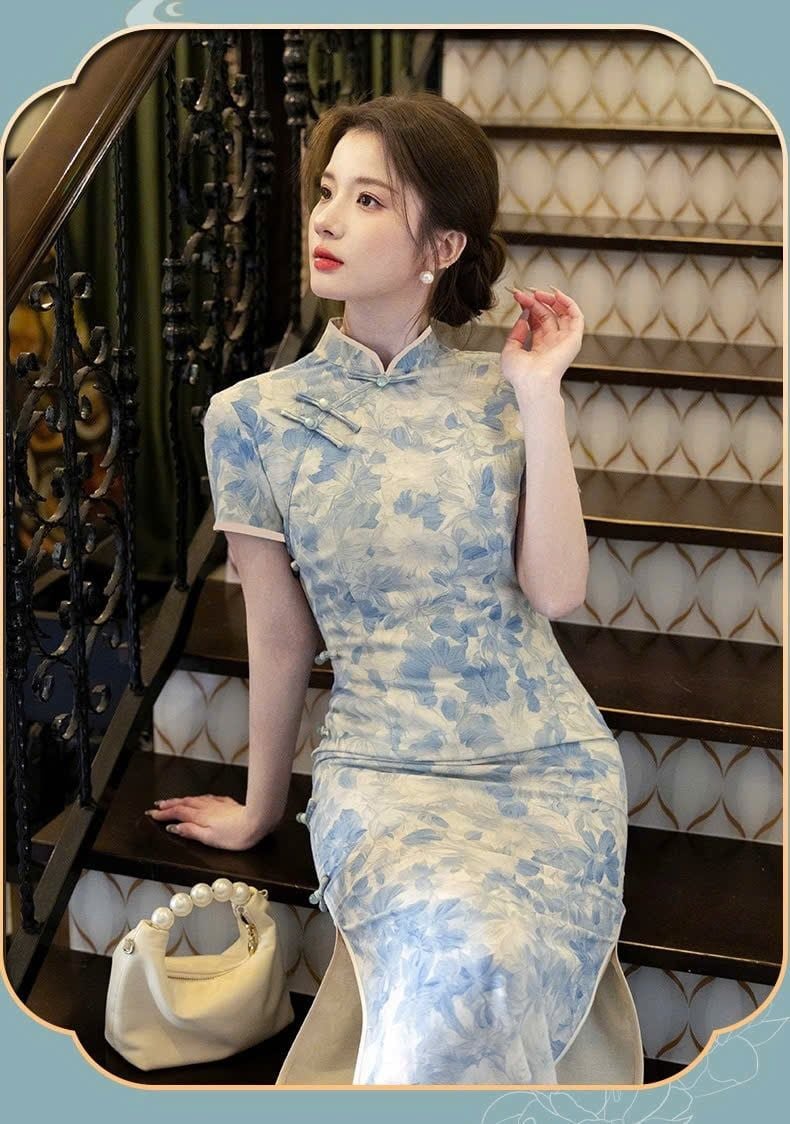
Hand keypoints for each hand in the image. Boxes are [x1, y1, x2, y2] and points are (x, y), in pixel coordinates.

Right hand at [145, 794, 268, 850]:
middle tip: (158, 805)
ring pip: (194, 799)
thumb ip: (191, 831)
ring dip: (181, 800)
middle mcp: (207, 807)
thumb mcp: (210, 838)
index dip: (164, 814)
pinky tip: (200, 798)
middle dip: (169, 804)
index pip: (177, 813)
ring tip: (173, 801)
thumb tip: (175, 827)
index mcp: (200, 817)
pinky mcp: (227, 803)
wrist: (258, 822)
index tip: (153, 814)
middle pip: (184, 803)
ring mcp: (217, 804)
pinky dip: (198, 798)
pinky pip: (207, 797)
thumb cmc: (236, 835)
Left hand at [500, 285, 583, 392]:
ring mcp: (563, 340)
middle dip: (535, 302)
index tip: (518, 298)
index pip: (537, 322)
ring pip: (562, 313)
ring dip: (551, 300)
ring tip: (537, 293)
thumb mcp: (510, 349)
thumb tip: (523, 317)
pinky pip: (576, 316)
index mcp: (539, 348)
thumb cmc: (520, 374)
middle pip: (547, 315)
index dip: (528, 308)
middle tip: (524, 294)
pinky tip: (556, 294)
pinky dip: (568, 302)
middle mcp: (552, 343)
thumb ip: (516, 332)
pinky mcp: (574, 338)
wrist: (532, 381)